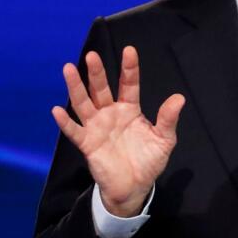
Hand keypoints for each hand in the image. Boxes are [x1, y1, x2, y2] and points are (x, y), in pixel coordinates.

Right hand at [51, 46, 184, 217]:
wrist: (135, 187)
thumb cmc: (148, 161)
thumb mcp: (164, 140)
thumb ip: (167, 119)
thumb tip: (179, 98)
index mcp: (130, 109)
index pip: (129, 84)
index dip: (129, 68)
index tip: (129, 50)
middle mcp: (110, 113)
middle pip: (101, 89)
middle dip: (97, 73)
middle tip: (92, 55)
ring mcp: (97, 127)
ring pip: (84, 104)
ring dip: (76, 87)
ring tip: (69, 69)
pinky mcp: (88, 143)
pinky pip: (74, 131)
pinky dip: (65, 122)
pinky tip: (58, 110)